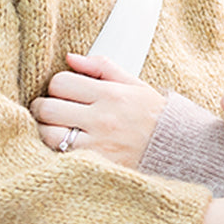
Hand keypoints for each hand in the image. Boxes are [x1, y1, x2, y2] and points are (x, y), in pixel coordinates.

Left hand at [31, 52, 165, 166]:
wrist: (179, 152)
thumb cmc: (155, 117)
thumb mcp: (135, 85)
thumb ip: (102, 67)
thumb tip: (70, 57)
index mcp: (111, 94)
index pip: (60, 82)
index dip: (57, 86)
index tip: (63, 93)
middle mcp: (102, 119)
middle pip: (48, 108)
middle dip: (44, 108)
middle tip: (52, 111)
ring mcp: (98, 145)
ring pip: (48, 135)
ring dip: (46, 131)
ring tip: (56, 129)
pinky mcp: (96, 166)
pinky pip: (59, 157)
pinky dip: (56, 150)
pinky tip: (65, 146)